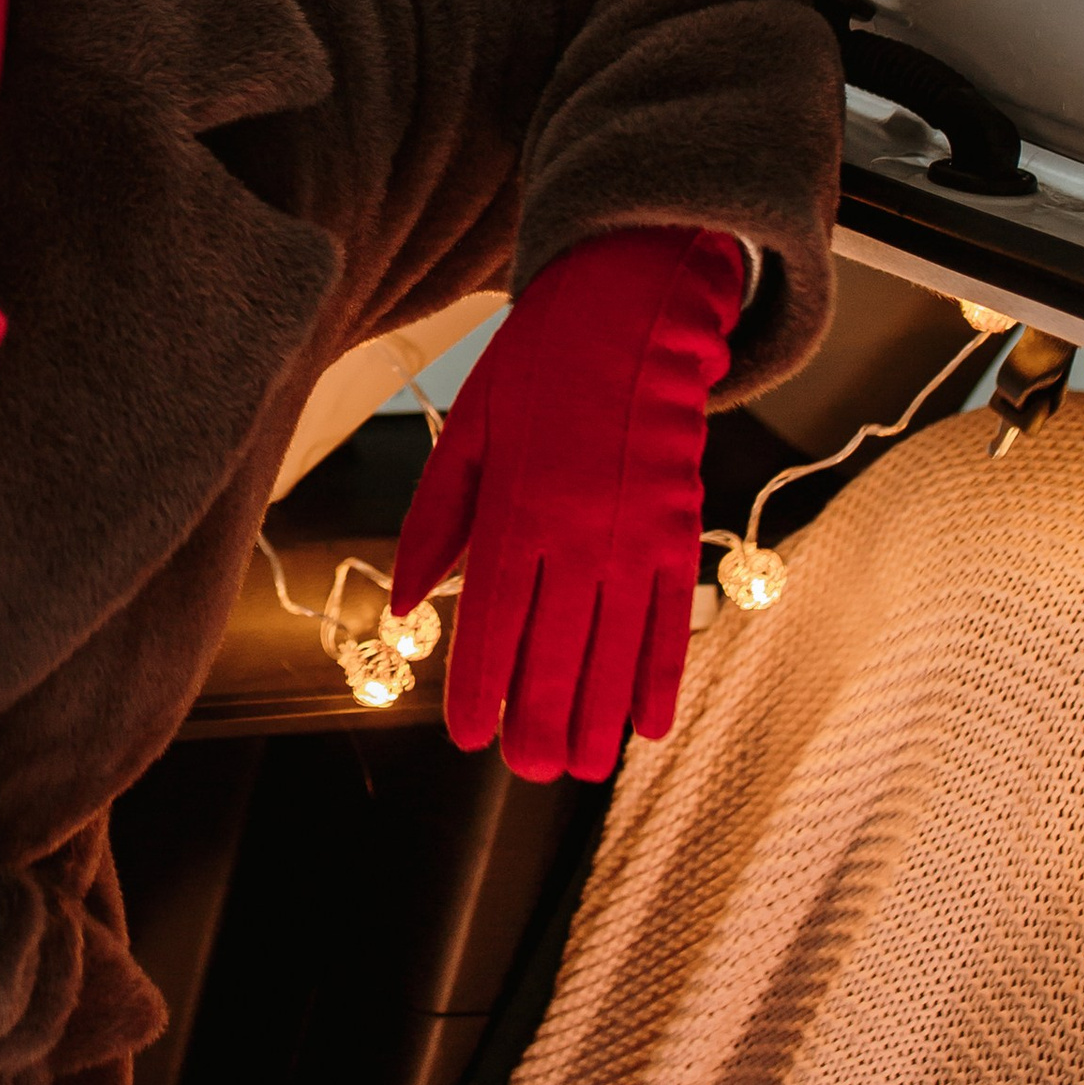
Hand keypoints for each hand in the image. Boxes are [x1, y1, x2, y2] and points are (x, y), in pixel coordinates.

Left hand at [389, 225, 747, 782]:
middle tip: (530, 770)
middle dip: (543, 719)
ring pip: (615, 648)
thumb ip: (435, 523)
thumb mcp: (466, 432)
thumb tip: (407, 606)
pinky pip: (670, 619)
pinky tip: (646, 726)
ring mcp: (633, 534)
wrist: (627, 313)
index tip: (466, 737)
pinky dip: (660, 676)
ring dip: (600, 716)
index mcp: (514, 506)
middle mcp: (577, 530)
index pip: (493, 617)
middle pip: (558, 648)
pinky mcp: (676, 530)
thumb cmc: (531, 373)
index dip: (481, 684)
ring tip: (582, 770)